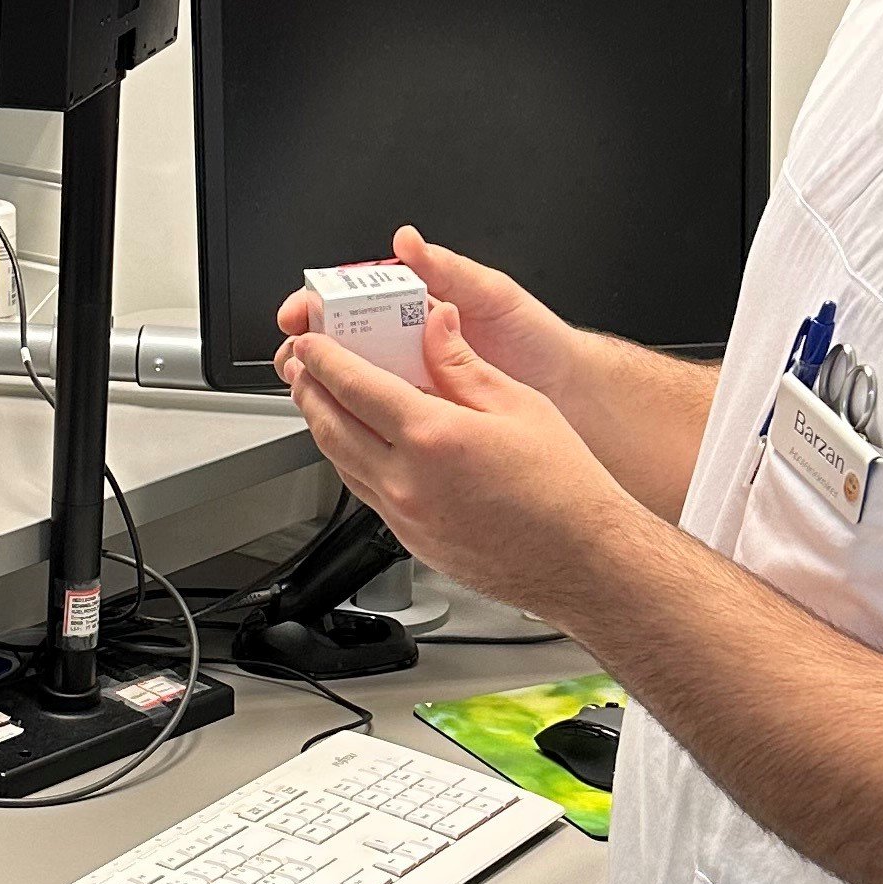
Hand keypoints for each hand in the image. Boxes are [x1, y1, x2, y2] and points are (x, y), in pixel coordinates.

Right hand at [276, 224, 580, 414]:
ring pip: (352, 381)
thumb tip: (406, 242)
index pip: (353, 297)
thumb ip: (448, 271)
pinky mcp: (421, 416)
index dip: (318, 304)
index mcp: (417, 303)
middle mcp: (407, 340)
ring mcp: (411, 380)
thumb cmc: (535, 338)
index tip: (301, 313)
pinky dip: (357, 419)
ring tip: (310, 390)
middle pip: (341, 341)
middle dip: (310, 347)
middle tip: (297, 357)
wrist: (567, 392)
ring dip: (326, 385)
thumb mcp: (493, 295)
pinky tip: (345, 423)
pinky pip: (379, 416)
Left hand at [276, 303, 622, 617]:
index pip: (357, 387)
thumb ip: (463, 362)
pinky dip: (348, 461)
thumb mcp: (519, 404)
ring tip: (318, 400)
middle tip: (301, 366)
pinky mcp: (410, 541)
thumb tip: (436, 322)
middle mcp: (408, 482)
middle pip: (332, 427)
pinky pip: (363, 492)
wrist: (581, 561)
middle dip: (309, 391)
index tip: (311, 343)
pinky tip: (357, 445)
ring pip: (340, 464)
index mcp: (433, 438)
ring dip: (321, 426)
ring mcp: (405, 517)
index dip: (326, 360)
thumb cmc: (564, 488)